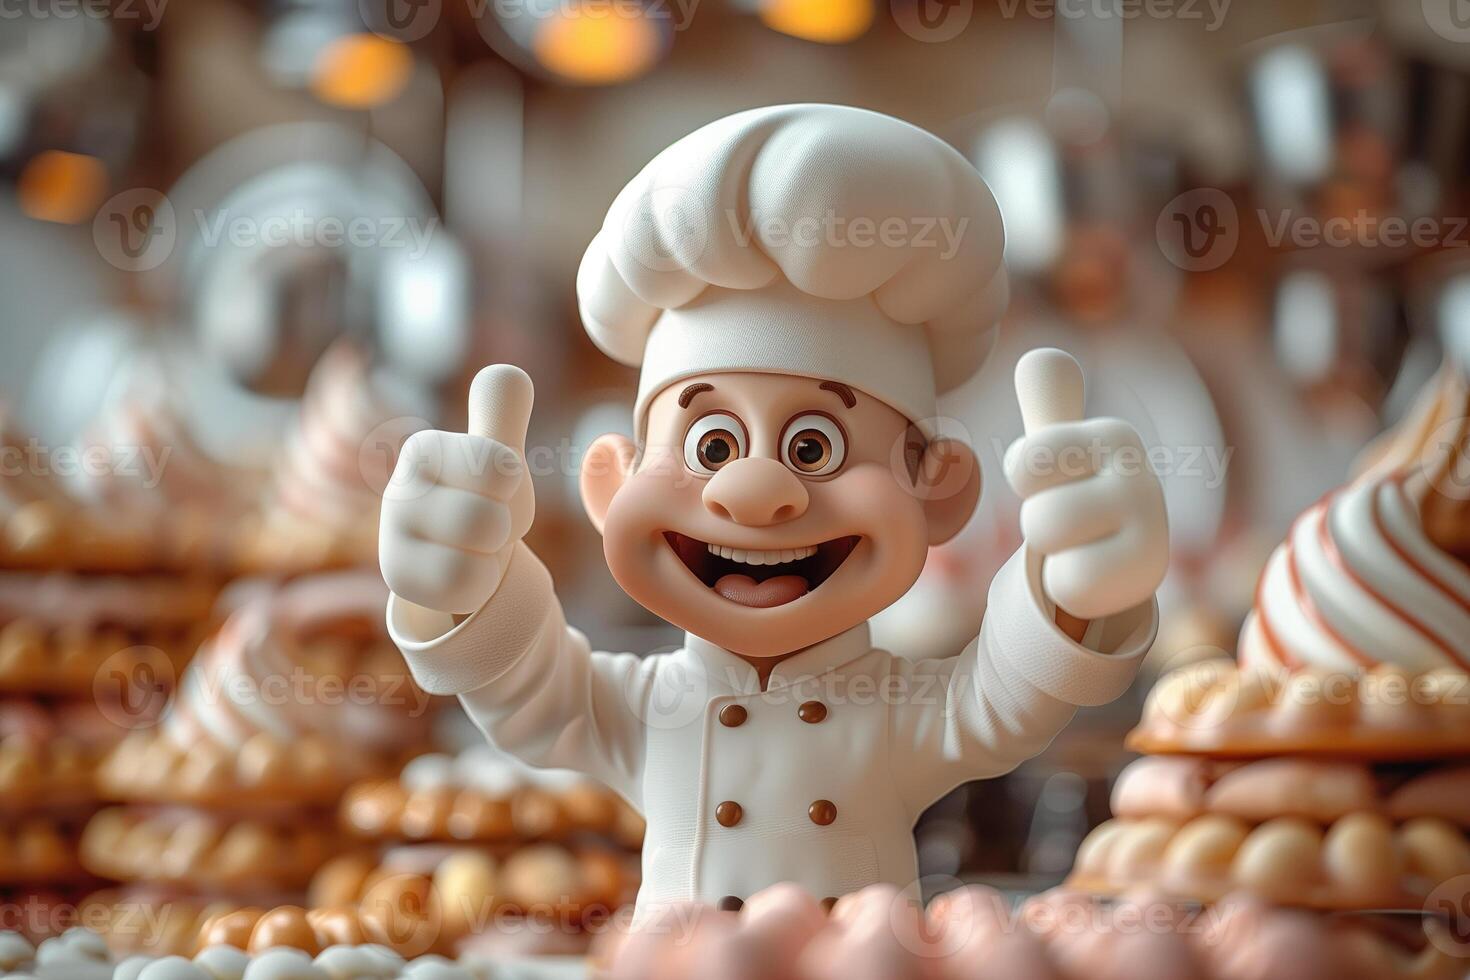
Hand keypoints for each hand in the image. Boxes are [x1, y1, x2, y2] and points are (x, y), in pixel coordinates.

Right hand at [379, 365, 535, 614]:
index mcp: (423, 450)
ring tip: (471, 548)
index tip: (494, 490)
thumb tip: (508, 369)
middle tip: (484, 525)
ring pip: (476, 557)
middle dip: (502, 528)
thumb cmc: (478, 496)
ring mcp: (391, 539)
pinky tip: (461, 573)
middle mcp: (397, 490)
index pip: (498, 467)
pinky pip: (466, 587)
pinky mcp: (399, 581)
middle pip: (488, 519)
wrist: (453, 554)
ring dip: (490, 558)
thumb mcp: (496, 457)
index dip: (512, 488)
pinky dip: (478, 585)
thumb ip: (502, 413)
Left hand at [1003, 348, 1167, 621]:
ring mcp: (1152, 526)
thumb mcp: (1058, 447)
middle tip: (1071, 522)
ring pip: (1053, 547)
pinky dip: (1070, 585)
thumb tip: (1038, 354)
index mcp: (1115, 436)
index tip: (1056, 481)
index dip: (1028, 481)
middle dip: (1041, 523)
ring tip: (1083, 545)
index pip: (1027, 464)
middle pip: (1038, 514)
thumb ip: (1047, 403)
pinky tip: (1096, 572)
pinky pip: (1071, 584)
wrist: (1119, 555)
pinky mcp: (1149, 574)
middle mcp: (1143, 474)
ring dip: (1054, 555)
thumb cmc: (1078, 490)